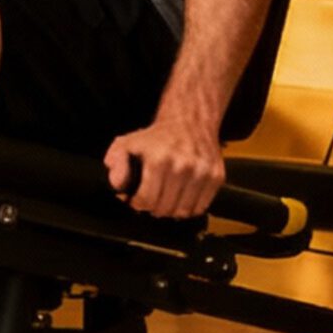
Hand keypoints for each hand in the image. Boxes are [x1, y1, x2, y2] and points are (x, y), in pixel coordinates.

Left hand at [104, 110, 224, 218]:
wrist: (190, 120)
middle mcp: (183, 167)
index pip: (146, 200)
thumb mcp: (129, 143)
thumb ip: (116, 163)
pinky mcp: (216, 177)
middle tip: (152, 199)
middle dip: (154, 207)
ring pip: (183, 211)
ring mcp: (202, 173)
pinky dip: (190, 207)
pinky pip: (201, 207)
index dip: (137, 204)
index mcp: (159, 160)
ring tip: (166, 199)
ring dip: (172, 210)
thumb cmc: (158, 136)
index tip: (137, 199)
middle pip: (165, 208)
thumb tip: (118, 184)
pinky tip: (182, 197)